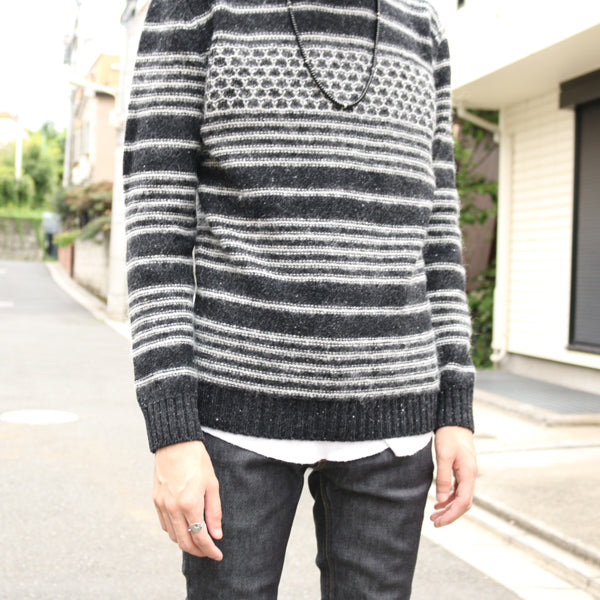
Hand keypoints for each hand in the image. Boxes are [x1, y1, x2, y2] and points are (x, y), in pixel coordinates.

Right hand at [153, 440, 222, 559]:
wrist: (175, 443)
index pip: (200, 537)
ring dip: (185, 543)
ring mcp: (162, 505)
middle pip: (184, 542)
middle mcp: (173, 508)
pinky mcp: (156, 500)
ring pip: (172, 536)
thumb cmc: (197, 460)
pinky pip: (164, 524)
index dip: (210, 550)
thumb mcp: (212, 484)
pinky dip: (174, 532)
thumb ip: (214, 511)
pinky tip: (184, 528)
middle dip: (198, 551)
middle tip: (209, 552)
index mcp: (189, 504)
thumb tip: (216, 535)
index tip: (218, 555)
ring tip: (198, 541)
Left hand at [430, 425, 477, 526]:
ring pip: (461, 496)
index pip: (462, 502)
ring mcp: (467, 472)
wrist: (454, 420)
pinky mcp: (462, 469)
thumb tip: (441, 499)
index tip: (438, 522)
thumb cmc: (449, 435)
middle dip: (450, 514)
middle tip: (434, 521)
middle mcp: (471, 475)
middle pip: (463, 503)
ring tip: (434, 513)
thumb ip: (443, 478)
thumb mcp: (443, 456)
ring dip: (448, 506)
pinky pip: (458, 488)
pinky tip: (439, 499)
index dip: (451, 515)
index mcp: (468, 474)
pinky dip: (449, 496)